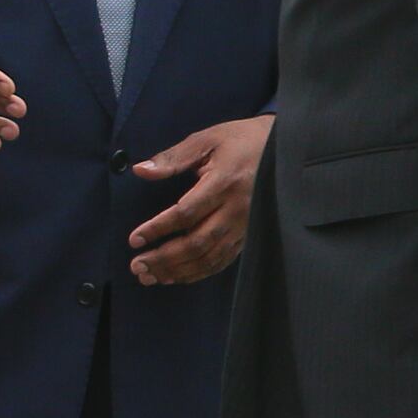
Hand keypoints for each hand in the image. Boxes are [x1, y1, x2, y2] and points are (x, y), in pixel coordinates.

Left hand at [128, 114, 270, 285]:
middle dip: (164, 258)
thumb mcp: (207, 140)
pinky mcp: (249, 235)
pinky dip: (198, 272)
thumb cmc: (241, 141)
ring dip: (177, 270)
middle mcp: (237, 209)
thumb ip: (173, 158)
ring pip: (209, 257)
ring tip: (149, 276)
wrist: (283, 149)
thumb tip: (140, 170)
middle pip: (197, 242)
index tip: (134, 239)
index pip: (186, 213)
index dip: (158, 229)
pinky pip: (223, 260)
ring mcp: (245, 226)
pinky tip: (176, 276)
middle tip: (136, 266)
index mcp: (224, 182)